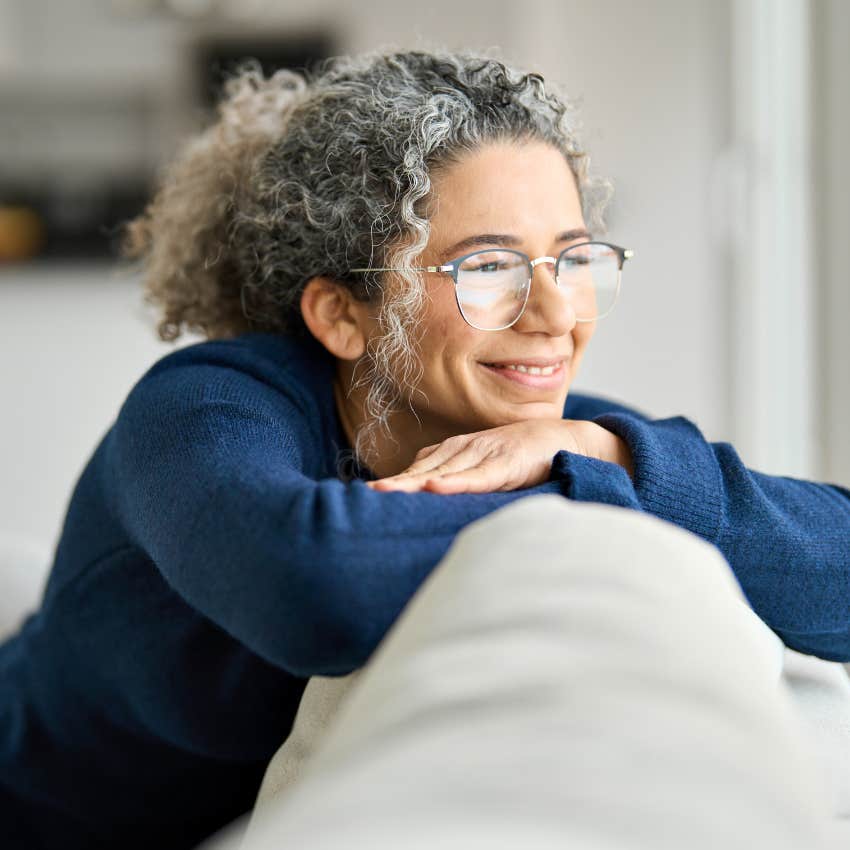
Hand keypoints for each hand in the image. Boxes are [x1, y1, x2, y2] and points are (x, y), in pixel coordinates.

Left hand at [366, 419, 632, 493]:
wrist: (563, 439)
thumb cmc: (521, 456)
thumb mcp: (484, 468)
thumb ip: (459, 477)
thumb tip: (429, 494)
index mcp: (457, 451)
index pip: (418, 468)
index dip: (395, 480)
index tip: (368, 494)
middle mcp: (465, 450)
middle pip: (423, 469)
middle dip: (396, 482)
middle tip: (367, 495)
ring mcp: (485, 455)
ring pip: (443, 472)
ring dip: (414, 482)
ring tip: (387, 491)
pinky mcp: (506, 465)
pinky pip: (477, 476)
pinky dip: (456, 482)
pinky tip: (435, 487)